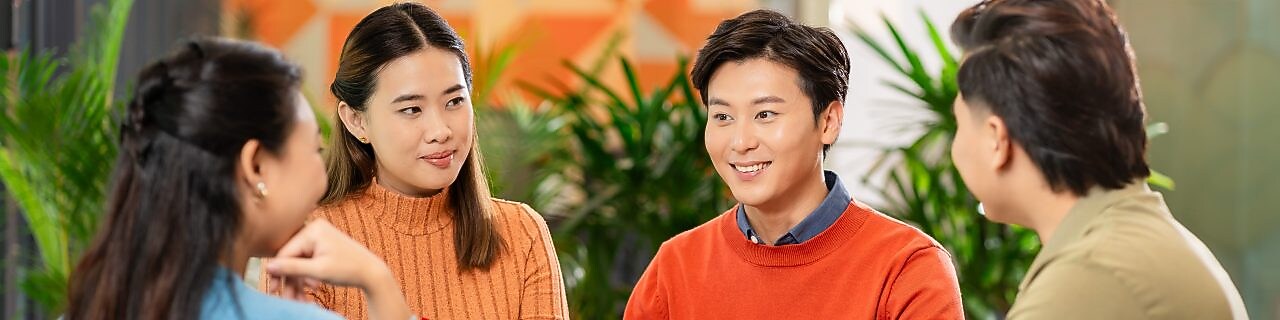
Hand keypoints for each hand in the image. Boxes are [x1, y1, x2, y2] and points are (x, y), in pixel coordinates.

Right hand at [264, 219, 413, 319]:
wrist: (372, 272)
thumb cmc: (349, 269)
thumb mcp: (318, 270)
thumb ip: (292, 268)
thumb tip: (268, 267)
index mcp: (313, 230)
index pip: (286, 252)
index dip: (278, 272)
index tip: (273, 290)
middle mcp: (314, 230)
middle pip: (291, 258)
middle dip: (290, 280)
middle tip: (287, 298)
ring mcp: (318, 238)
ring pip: (298, 263)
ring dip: (298, 281)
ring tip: (301, 299)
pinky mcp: (322, 247)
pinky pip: (307, 262)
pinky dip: (307, 276)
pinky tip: (313, 287)